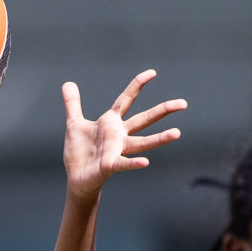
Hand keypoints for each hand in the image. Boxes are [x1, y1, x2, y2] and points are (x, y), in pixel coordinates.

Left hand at [62, 70, 184, 200]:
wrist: (77, 177)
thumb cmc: (79, 152)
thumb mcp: (74, 123)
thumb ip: (73, 104)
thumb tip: (68, 83)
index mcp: (111, 122)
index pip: (126, 99)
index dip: (138, 85)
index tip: (152, 72)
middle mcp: (119, 135)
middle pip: (144, 119)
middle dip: (163, 110)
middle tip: (183, 103)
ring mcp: (117, 150)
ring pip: (142, 143)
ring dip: (160, 138)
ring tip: (177, 133)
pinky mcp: (110, 165)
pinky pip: (124, 163)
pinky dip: (134, 163)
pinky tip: (146, 163)